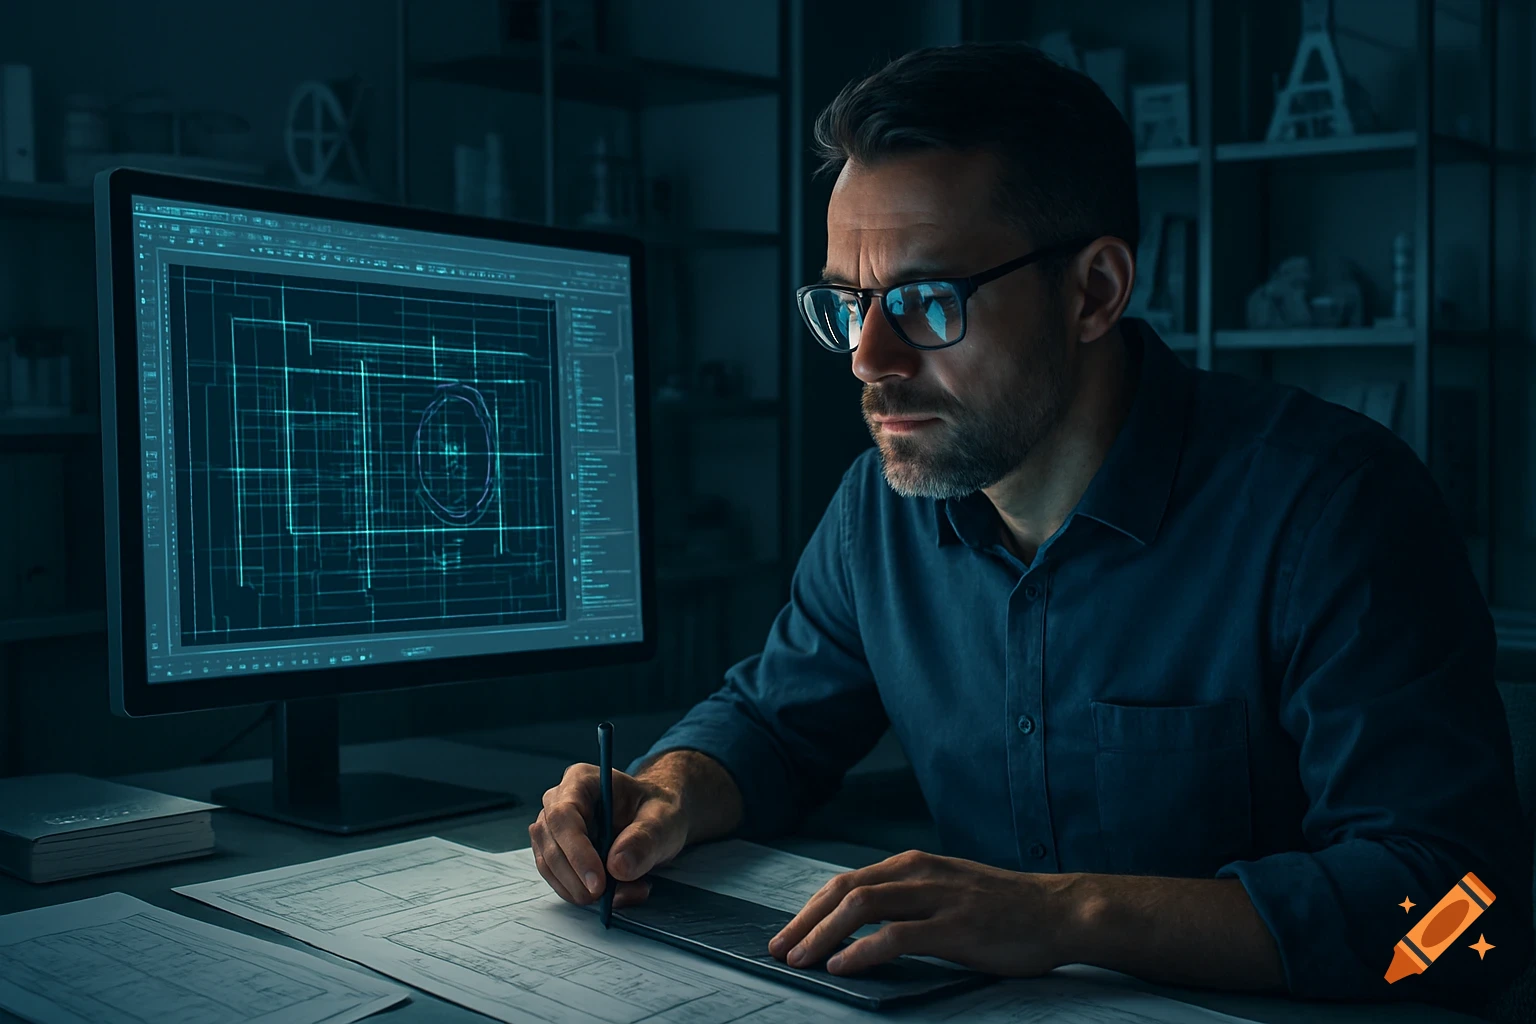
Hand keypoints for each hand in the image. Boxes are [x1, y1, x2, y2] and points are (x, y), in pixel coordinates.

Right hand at [528, 762, 687, 907]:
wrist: (656, 820)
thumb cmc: (657, 811)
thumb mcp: (663, 820)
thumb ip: (644, 840)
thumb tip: (617, 867)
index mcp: (581, 780)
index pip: (564, 816)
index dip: (576, 851)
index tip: (598, 882)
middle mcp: (559, 801)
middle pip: (551, 842)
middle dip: (576, 877)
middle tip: (605, 897)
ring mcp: (553, 828)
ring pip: (549, 865)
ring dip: (580, 889)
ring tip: (625, 891)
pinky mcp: (556, 853)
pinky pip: (558, 879)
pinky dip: (583, 892)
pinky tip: (616, 892)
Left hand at [766, 850, 1085, 976]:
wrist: (1058, 911)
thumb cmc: (1002, 909)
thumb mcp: (946, 891)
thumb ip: (908, 900)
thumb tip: (861, 925)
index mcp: (912, 864)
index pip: (846, 882)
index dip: (810, 909)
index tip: (787, 935)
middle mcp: (919, 874)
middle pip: (844, 891)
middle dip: (805, 921)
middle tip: (779, 950)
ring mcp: (937, 897)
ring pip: (863, 907)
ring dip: (823, 935)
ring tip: (801, 960)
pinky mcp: (956, 926)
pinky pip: (897, 936)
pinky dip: (862, 951)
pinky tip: (842, 967)